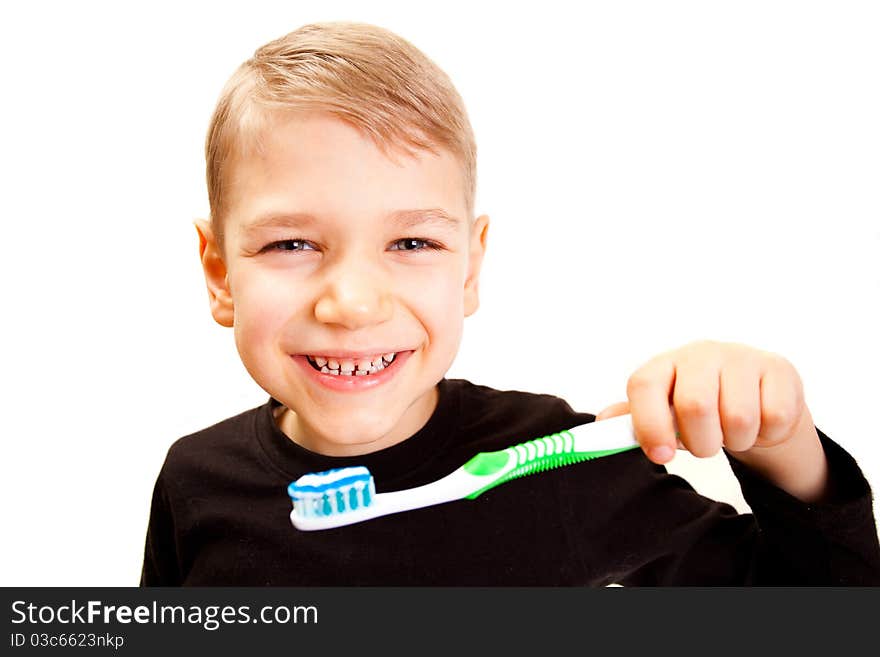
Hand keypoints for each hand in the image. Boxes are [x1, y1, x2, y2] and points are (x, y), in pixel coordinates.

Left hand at [596, 340, 827, 499]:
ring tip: (732, 432)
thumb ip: (634, 420)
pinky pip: (774, 418)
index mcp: (665, 364)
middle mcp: (700, 354)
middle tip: (705, 443)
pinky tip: (760, 422)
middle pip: (696, 407)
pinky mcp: (778, 368)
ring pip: (739, 419)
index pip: (644, 386)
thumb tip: (600, 427)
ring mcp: (741, 357)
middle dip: (701, 441)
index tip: (660, 455)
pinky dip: (767, 434)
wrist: (756, 395)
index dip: (649, 424)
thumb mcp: (665, 411)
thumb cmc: (702, 405)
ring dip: (736, 441)